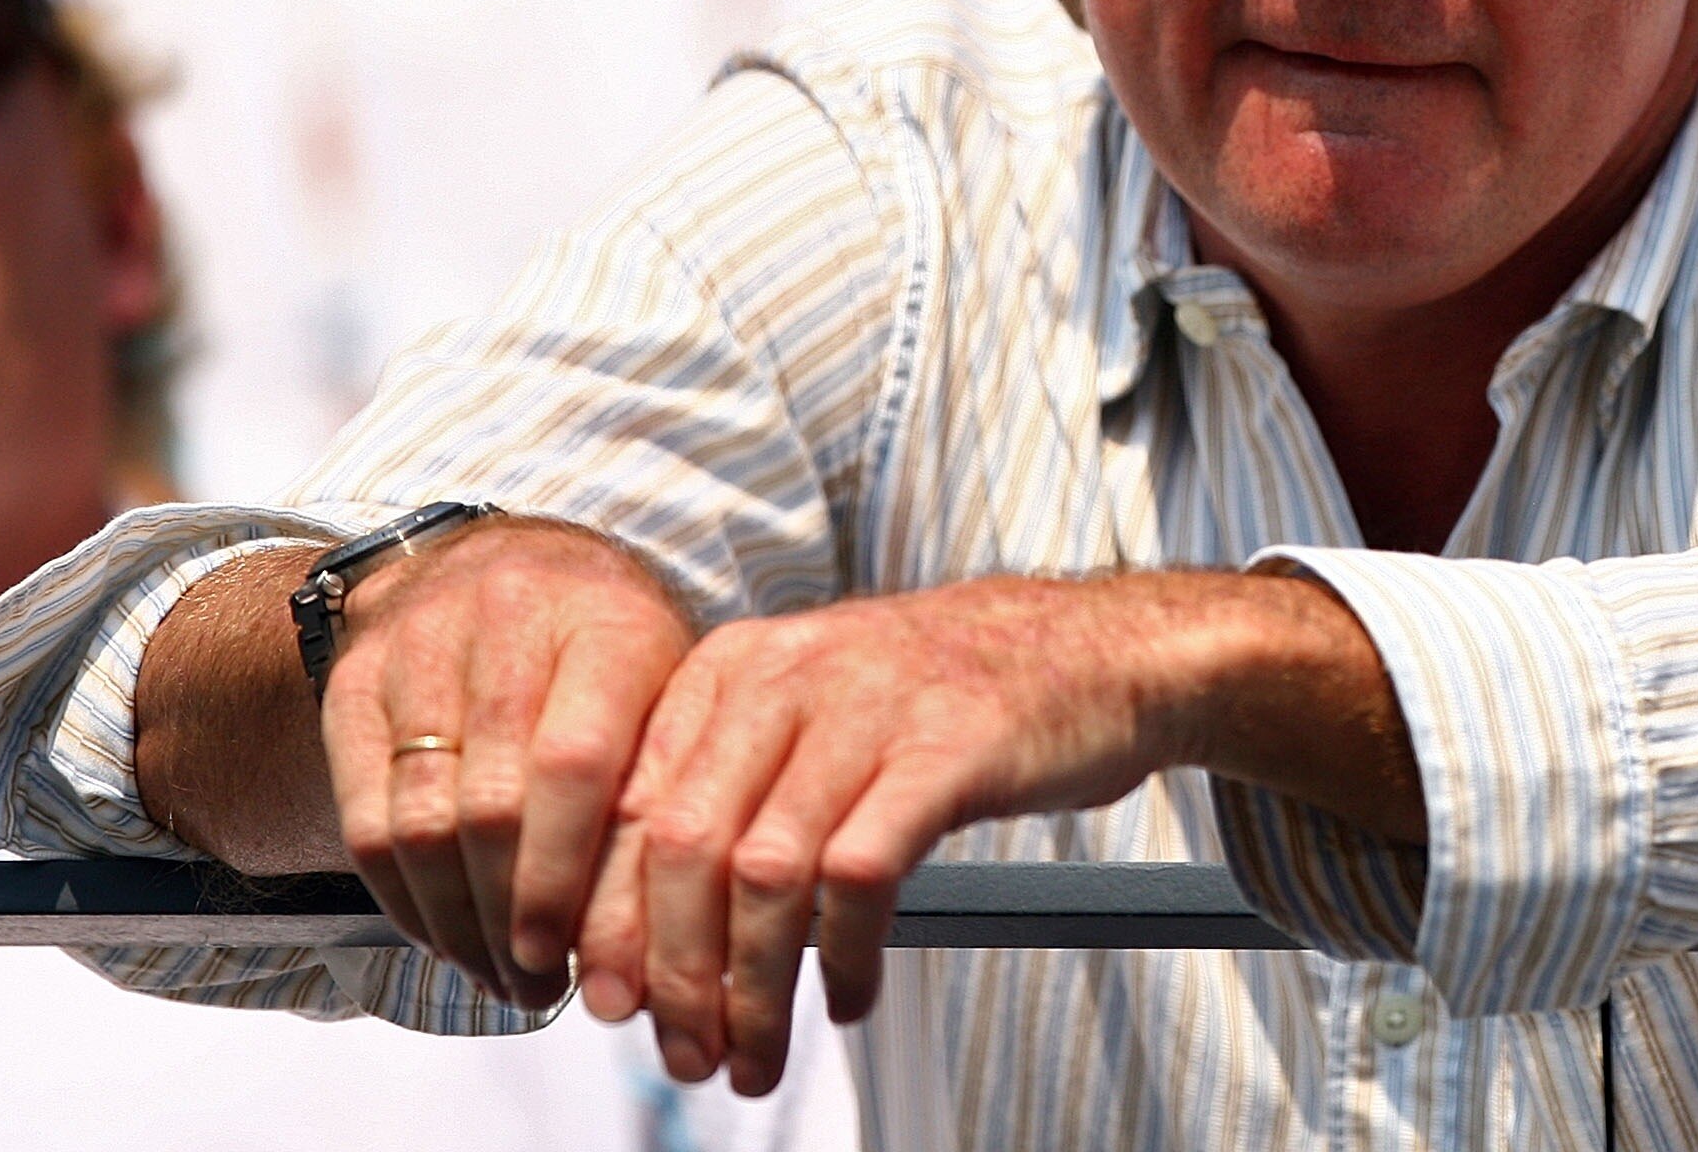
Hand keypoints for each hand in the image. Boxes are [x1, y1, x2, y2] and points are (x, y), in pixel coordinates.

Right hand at [319, 517, 693, 1005]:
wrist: (505, 560)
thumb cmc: (611, 651)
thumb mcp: (667, 692)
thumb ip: (663, 792)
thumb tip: (652, 940)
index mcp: (605, 624)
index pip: (572, 764)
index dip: (561, 875)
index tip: (566, 957)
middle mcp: (507, 619)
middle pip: (489, 807)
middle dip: (509, 919)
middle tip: (536, 988)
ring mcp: (420, 645)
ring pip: (419, 824)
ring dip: (456, 924)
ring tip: (497, 977)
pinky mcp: (354, 681)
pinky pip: (365, 822)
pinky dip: (404, 901)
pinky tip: (444, 937)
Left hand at [573, 568, 1422, 1095]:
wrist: (1090, 648)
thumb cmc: (944, 696)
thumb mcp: (813, 711)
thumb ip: (729, 788)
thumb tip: (642, 924)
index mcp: (735, 668)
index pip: (632, 808)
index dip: (607, 920)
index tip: (608, 1002)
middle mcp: (789, 676)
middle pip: (685, 849)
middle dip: (673, 973)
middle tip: (684, 1050)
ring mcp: (869, 708)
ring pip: (766, 875)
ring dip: (753, 987)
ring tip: (758, 1050)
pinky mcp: (945, 749)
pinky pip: (863, 875)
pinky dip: (844, 955)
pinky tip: (848, 995)